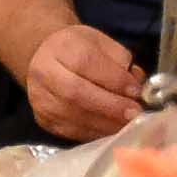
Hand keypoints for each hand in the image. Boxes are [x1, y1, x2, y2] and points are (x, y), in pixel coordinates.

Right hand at [24, 24, 147, 141]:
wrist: (44, 60)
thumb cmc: (79, 51)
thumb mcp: (101, 43)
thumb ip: (120, 60)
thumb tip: (136, 85)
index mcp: (61, 47)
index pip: (86, 62)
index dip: (113, 79)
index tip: (136, 91)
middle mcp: (44, 72)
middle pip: (76, 92)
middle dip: (111, 105)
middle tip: (135, 112)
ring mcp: (41, 98)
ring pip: (74, 115)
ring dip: (106, 123)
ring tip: (128, 124)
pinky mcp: (44, 119)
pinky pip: (72, 131)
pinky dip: (96, 133)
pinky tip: (111, 129)